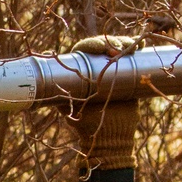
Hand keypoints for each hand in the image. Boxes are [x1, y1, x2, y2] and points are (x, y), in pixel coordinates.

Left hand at [66, 33, 145, 171]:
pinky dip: (136, 48)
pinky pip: (132, 57)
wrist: (111, 139)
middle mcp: (96, 68)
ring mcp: (114, 70)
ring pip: (118, 48)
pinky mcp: (130, 75)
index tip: (102, 49)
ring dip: (124, 42)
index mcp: (81, 73)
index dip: (92, 44)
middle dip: (110, 42)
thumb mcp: (70, 110)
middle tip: (116, 49)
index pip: (84, 50)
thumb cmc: (88, 126)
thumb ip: (61, 99)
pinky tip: (140, 47)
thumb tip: (42, 88)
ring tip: (131, 48)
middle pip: (102, 46)